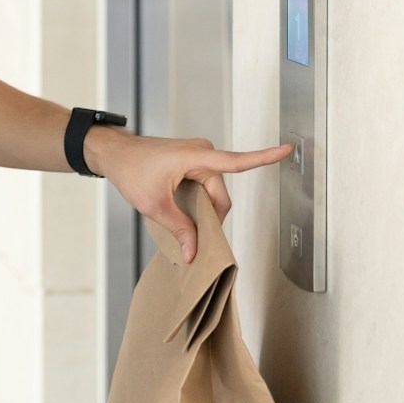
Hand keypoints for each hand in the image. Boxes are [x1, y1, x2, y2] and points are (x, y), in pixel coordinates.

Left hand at [92, 131, 294, 263]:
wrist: (114, 153)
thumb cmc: (131, 171)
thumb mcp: (155, 206)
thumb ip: (180, 229)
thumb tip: (195, 253)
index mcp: (196, 158)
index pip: (237, 161)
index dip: (264, 157)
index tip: (288, 149)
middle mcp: (203, 153)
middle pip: (221, 195)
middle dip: (211, 218)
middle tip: (192, 239)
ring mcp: (199, 156)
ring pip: (214, 193)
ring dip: (204, 210)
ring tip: (181, 222)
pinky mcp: (193, 162)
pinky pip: (206, 186)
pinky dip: (199, 202)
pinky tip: (184, 212)